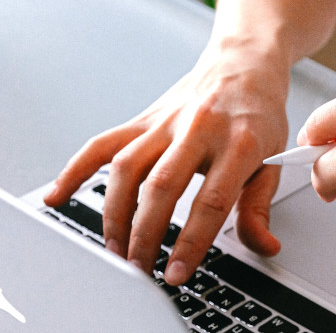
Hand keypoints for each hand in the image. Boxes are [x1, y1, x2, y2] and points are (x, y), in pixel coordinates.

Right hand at [44, 46, 289, 284]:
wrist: (244, 64)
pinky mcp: (144, 118)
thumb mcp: (274, 161)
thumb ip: (260, 207)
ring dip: (115, 213)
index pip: (211, 201)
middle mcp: (199, 129)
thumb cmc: (259, 115)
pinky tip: (60, 196)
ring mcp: (167, 122)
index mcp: (240, 143)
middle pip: (161, 187)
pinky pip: (102, 143)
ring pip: (127, 167)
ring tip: (117, 249)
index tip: (177, 273)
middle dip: (145, 235)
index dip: (191, 242)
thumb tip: (264, 246)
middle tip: (140, 268)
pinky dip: (76, 169)